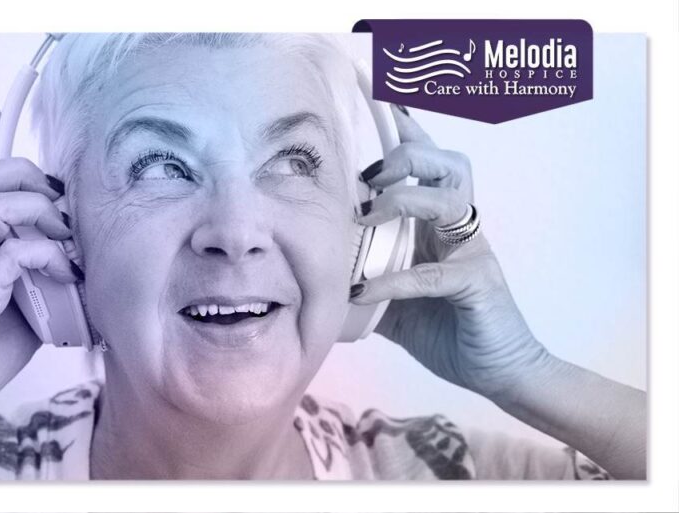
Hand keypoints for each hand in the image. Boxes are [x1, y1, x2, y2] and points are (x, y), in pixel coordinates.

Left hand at [351, 105, 549, 400]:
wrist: (499, 372)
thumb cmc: (449, 331)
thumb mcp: (395, 303)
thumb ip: (366, 281)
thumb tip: (317, 278)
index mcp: (439, 226)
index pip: (428, 167)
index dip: (408, 132)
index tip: (381, 98)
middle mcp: (460, 230)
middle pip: (447, 165)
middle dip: (407, 157)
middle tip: (369, 176)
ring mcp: (472, 253)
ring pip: (451, 200)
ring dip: (405, 199)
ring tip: (368, 213)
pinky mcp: (477, 285)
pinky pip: (433, 273)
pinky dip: (394, 279)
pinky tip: (364, 290)